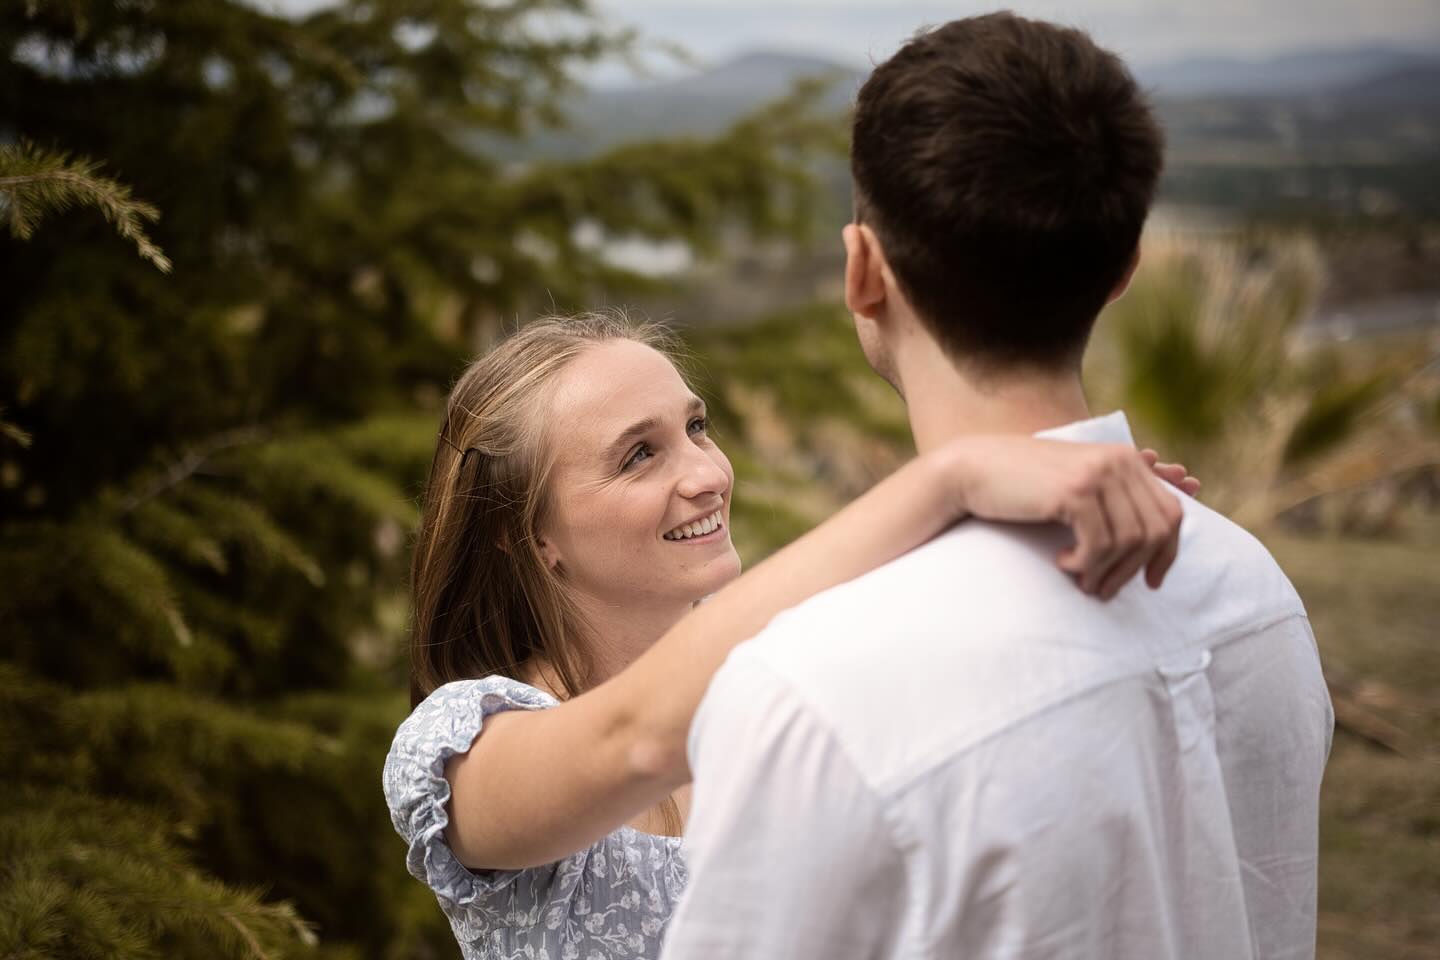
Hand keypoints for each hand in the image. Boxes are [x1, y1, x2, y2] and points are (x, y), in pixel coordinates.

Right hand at [942, 437, 1193, 599]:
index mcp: (1126, 458)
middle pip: (1155, 531)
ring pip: (1128, 542)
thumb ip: (1121, 490)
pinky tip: (1060, 562)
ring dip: (1105, 572)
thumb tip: (1185, 486)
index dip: (1167, 554)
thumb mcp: (1078, 482)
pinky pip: (1099, 544)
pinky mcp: (1073, 492)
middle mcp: (1118, 461)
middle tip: (1103, 590)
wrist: (973, 469)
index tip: (1150, 582)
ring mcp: (1097, 474)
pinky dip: (1084, 563)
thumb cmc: (1025, 482)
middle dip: (1133, 571)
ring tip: (1081, 581)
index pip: (1172, 513)